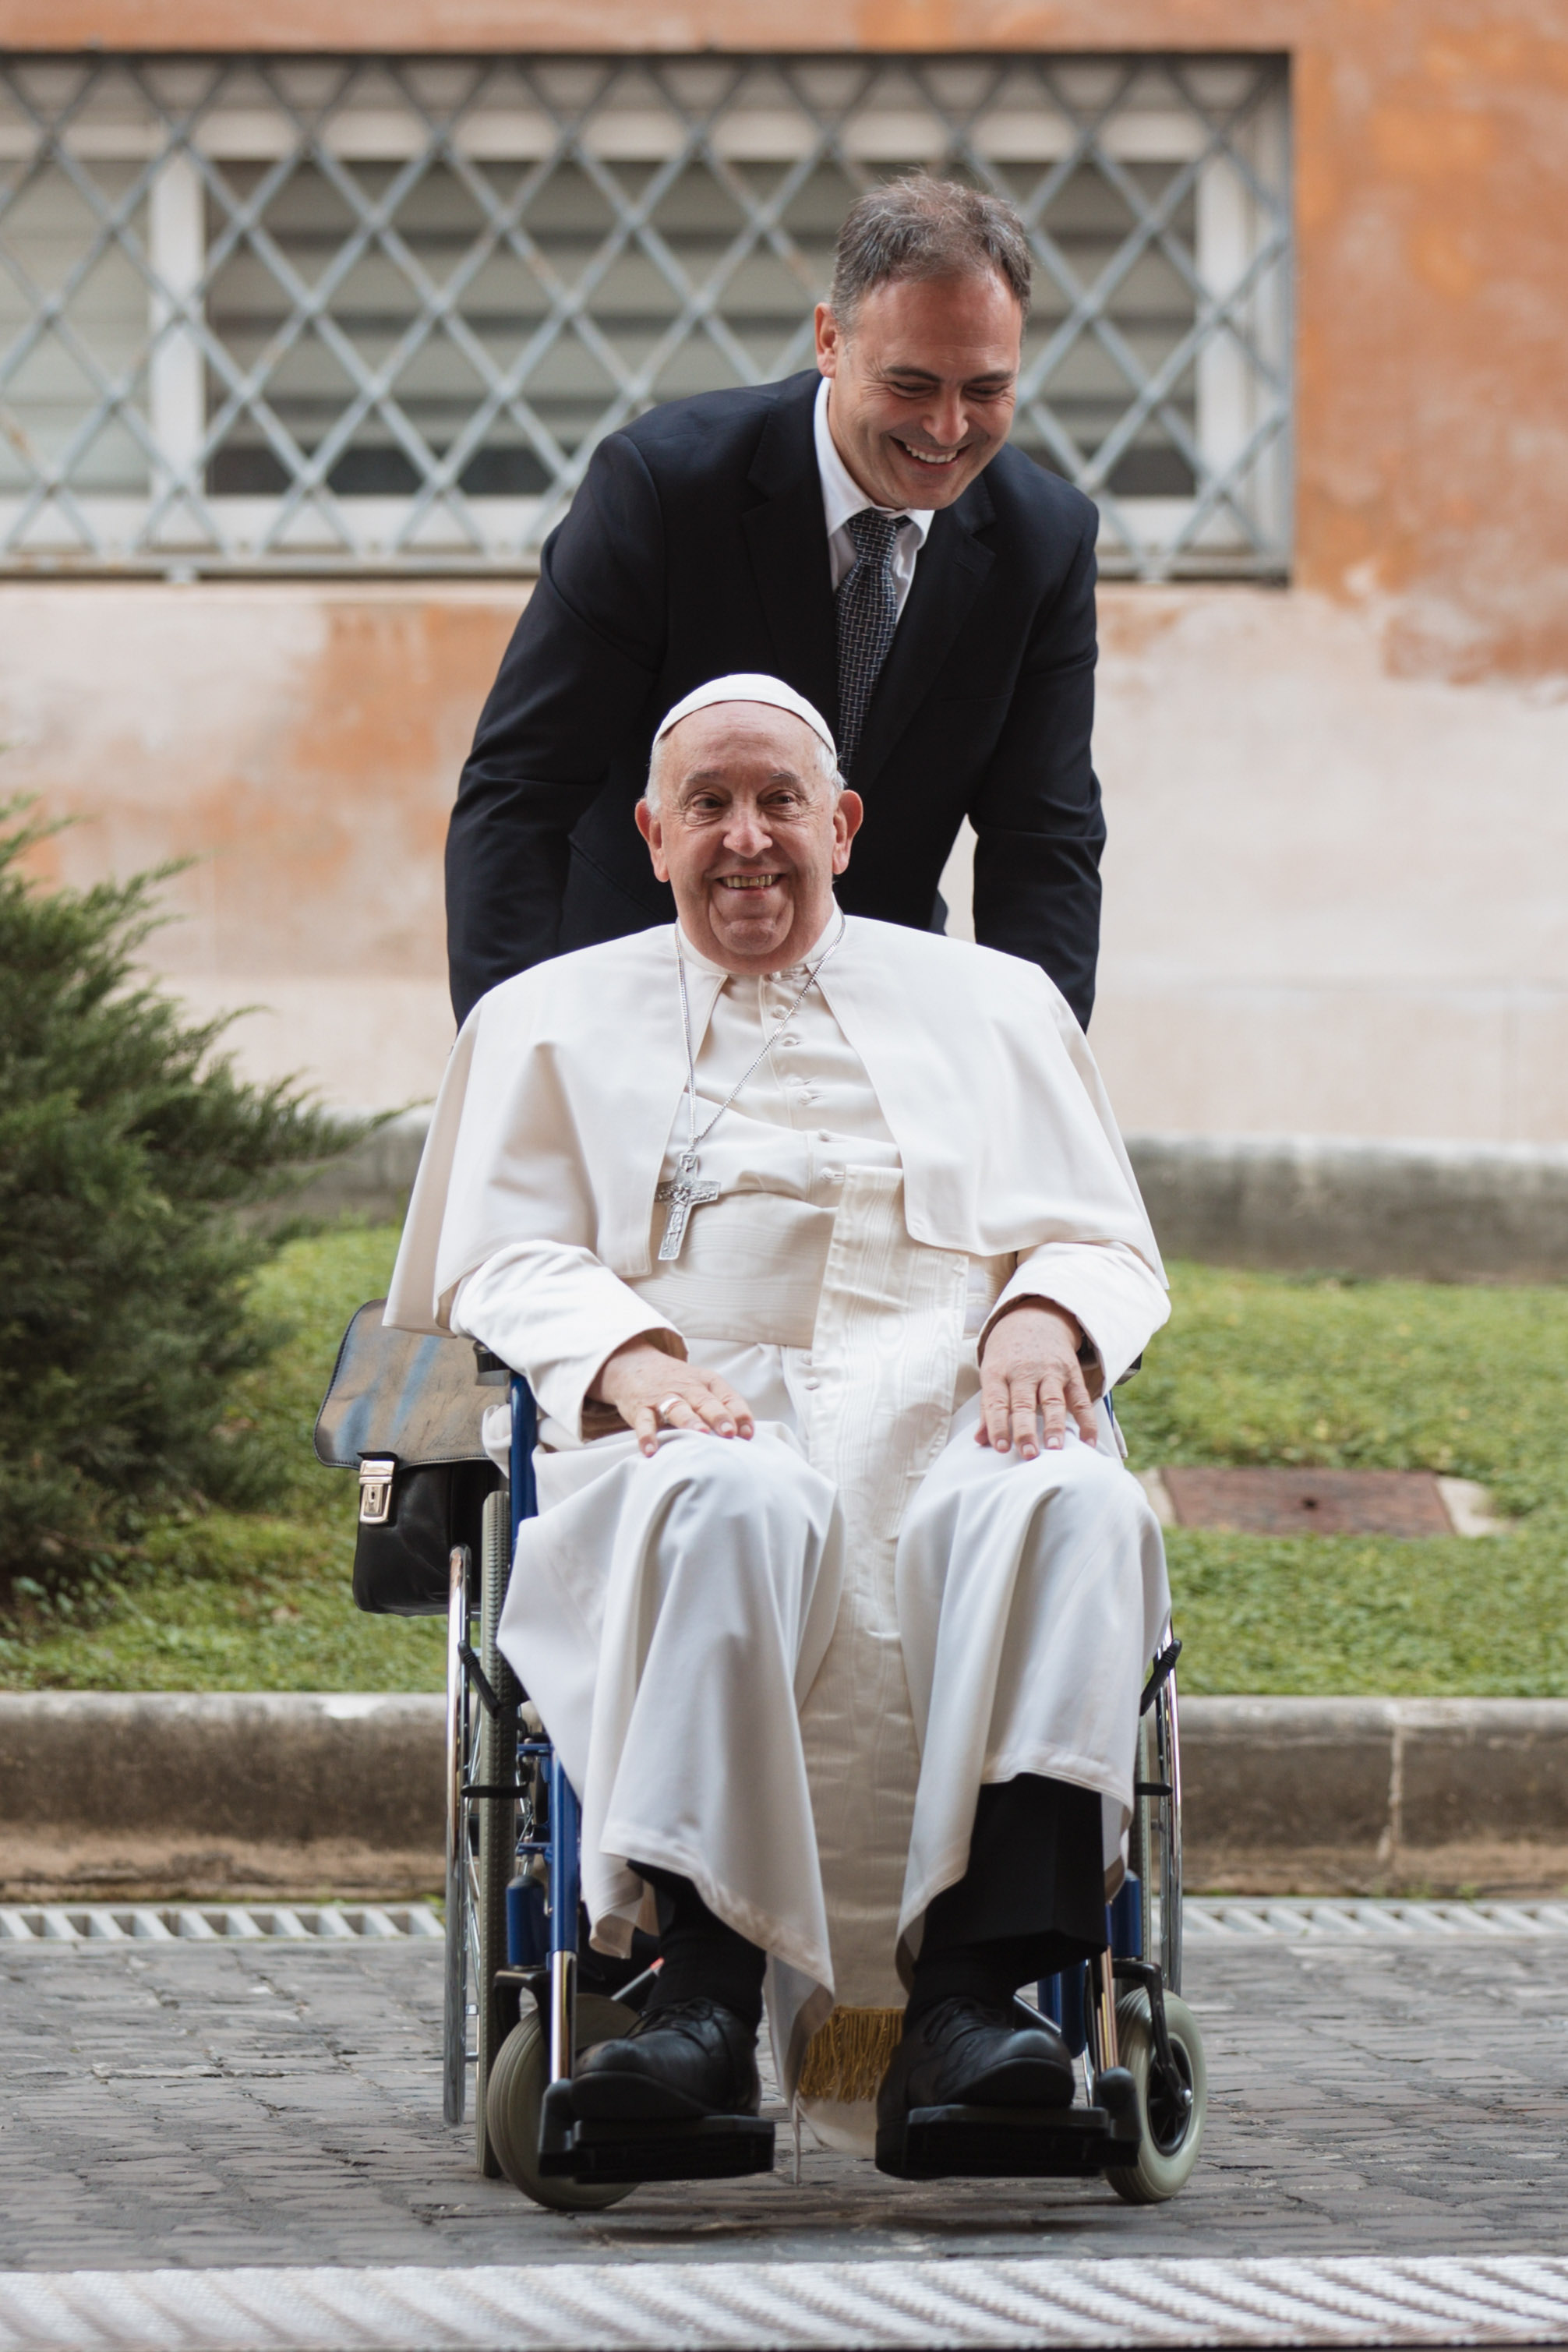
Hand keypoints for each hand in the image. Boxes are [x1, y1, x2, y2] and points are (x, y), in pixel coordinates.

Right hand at [592, 1339, 756, 1458]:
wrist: (637, 1365)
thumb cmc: (679, 1383)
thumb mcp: (704, 1386)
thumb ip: (724, 1407)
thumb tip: (747, 1434)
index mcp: (707, 1382)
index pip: (728, 1396)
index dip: (739, 1414)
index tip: (747, 1434)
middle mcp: (687, 1388)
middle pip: (705, 1401)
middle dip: (718, 1416)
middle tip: (728, 1433)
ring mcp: (663, 1397)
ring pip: (677, 1408)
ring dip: (689, 1421)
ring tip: (700, 1434)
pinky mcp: (641, 1408)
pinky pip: (644, 1422)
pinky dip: (647, 1436)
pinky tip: (651, 1450)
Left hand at [977, 1302, 1097, 1460]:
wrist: (1035, 1318)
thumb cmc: (1008, 1354)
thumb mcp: (992, 1373)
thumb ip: (988, 1409)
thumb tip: (980, 1440)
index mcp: (999, 1372)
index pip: (996, 1402)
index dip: (997, 1425)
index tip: (1000, 1447)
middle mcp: (1024, 1371)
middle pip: (1024, 1403)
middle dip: (1026, 1429)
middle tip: (1028, 1453)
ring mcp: (1050, 1371)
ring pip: (1053, 1400)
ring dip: (1054, 1425)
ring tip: (1055, 1448)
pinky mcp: (1072, 1373)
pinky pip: (1081, 1399)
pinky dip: (1087, 1421)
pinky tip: (1088, 1441)